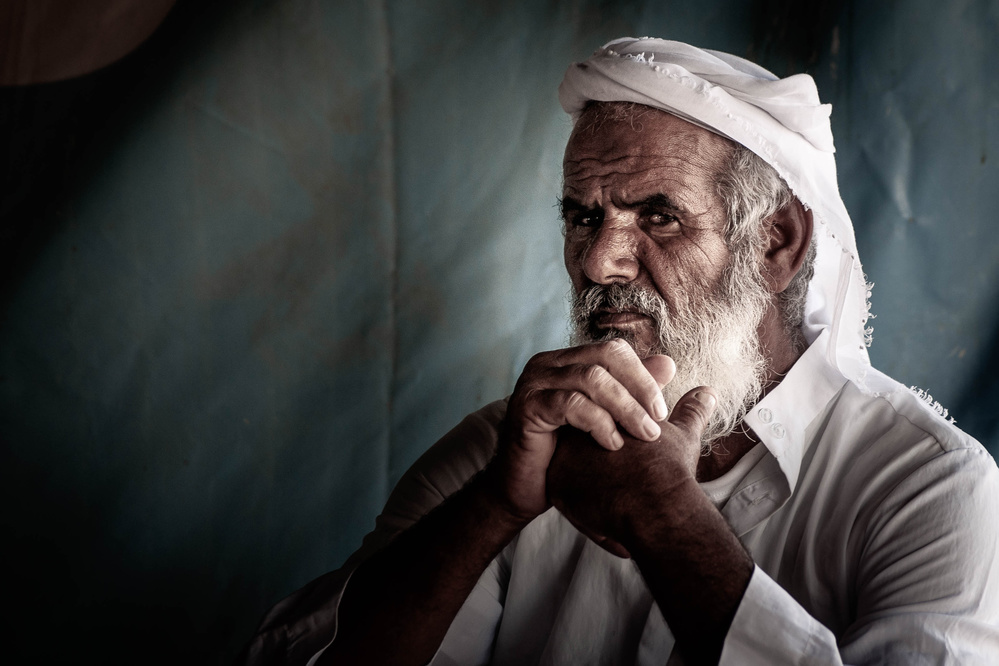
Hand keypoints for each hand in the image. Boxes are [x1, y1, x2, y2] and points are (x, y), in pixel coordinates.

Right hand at [488, 340, 675, 521]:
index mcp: (566, 362)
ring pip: (592, 377)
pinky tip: (612, 444)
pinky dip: (598, 422)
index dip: (643, 375)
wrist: (522, 490)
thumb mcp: (604, 421)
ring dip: (625, 407)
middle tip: (658, 419)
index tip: (662, 410)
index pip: (614, 351)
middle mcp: (548, 364)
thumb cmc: (563, 457)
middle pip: (606, 355)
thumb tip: (668, 364)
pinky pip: (571, 403)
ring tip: (644, 435)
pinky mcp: (526, 406)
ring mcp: (534, 382)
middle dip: (640, 386)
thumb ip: (631, 392)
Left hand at [546, 386, 717, 556]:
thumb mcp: (683, 436)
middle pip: (582, 446)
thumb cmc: (669, 469)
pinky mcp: (555, 488)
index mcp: (603, 414)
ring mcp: (561, 459)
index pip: (601, 419)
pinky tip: (611, 518)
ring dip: (597, 490)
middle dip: (605, 463)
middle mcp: (576, 431)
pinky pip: (567, 500)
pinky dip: (590, 513)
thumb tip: (707, 393)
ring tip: (623, 500)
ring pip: (574, 475)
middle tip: (631, 479)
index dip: (623, 437)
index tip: (643, 458)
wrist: (654, 506)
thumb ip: (690, 412)